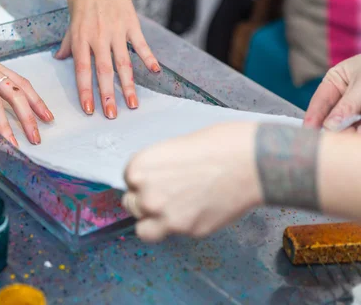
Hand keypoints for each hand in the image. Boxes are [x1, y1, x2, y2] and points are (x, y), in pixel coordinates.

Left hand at [55, 0, 159, 118]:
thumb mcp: (70, 19)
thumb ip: (68, 42)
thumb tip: (59, 58)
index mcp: (81, 38)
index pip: (82, 70)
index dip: (85, 91)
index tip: (88, 110)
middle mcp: (98, 37)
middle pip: (104, 72)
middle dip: (107, 96)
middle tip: (112, 116)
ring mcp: (116, 30)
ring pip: (124, 63)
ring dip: (128, 86)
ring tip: (133, 105)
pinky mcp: (131, 23)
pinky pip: (141, 44)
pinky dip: (149, 58)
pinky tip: (154, 72)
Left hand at [122, 122, 261, 241]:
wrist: (250, 162)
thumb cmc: (217, 145)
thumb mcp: (174, 147)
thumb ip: (157, 169)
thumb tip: (154, 181)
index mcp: (139, 168)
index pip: (128, 181)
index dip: (144, 181)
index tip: (157, 179)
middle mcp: (146, 195)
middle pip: (132, 205)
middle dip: (145, 201)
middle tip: (167, 195)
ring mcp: (166, 217)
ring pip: (144, 230)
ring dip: (154, 222)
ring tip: (173, 211)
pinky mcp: (188, 231)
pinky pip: (176, 233)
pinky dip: (184, 225)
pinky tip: (201, 209)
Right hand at [304, 54, 360, 131]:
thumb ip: (346, 105)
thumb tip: (330, 126)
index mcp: (335, 80)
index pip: (319, 101)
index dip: (312, 117)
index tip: (308, 131)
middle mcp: (343, 95)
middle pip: (331, 116)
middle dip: (333, 128)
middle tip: (332, 139)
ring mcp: (355, 107)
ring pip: (346, 124)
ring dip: (348, 131)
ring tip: (352, 134)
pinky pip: (357, 126)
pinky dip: (357, 131)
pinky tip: (356, 134)